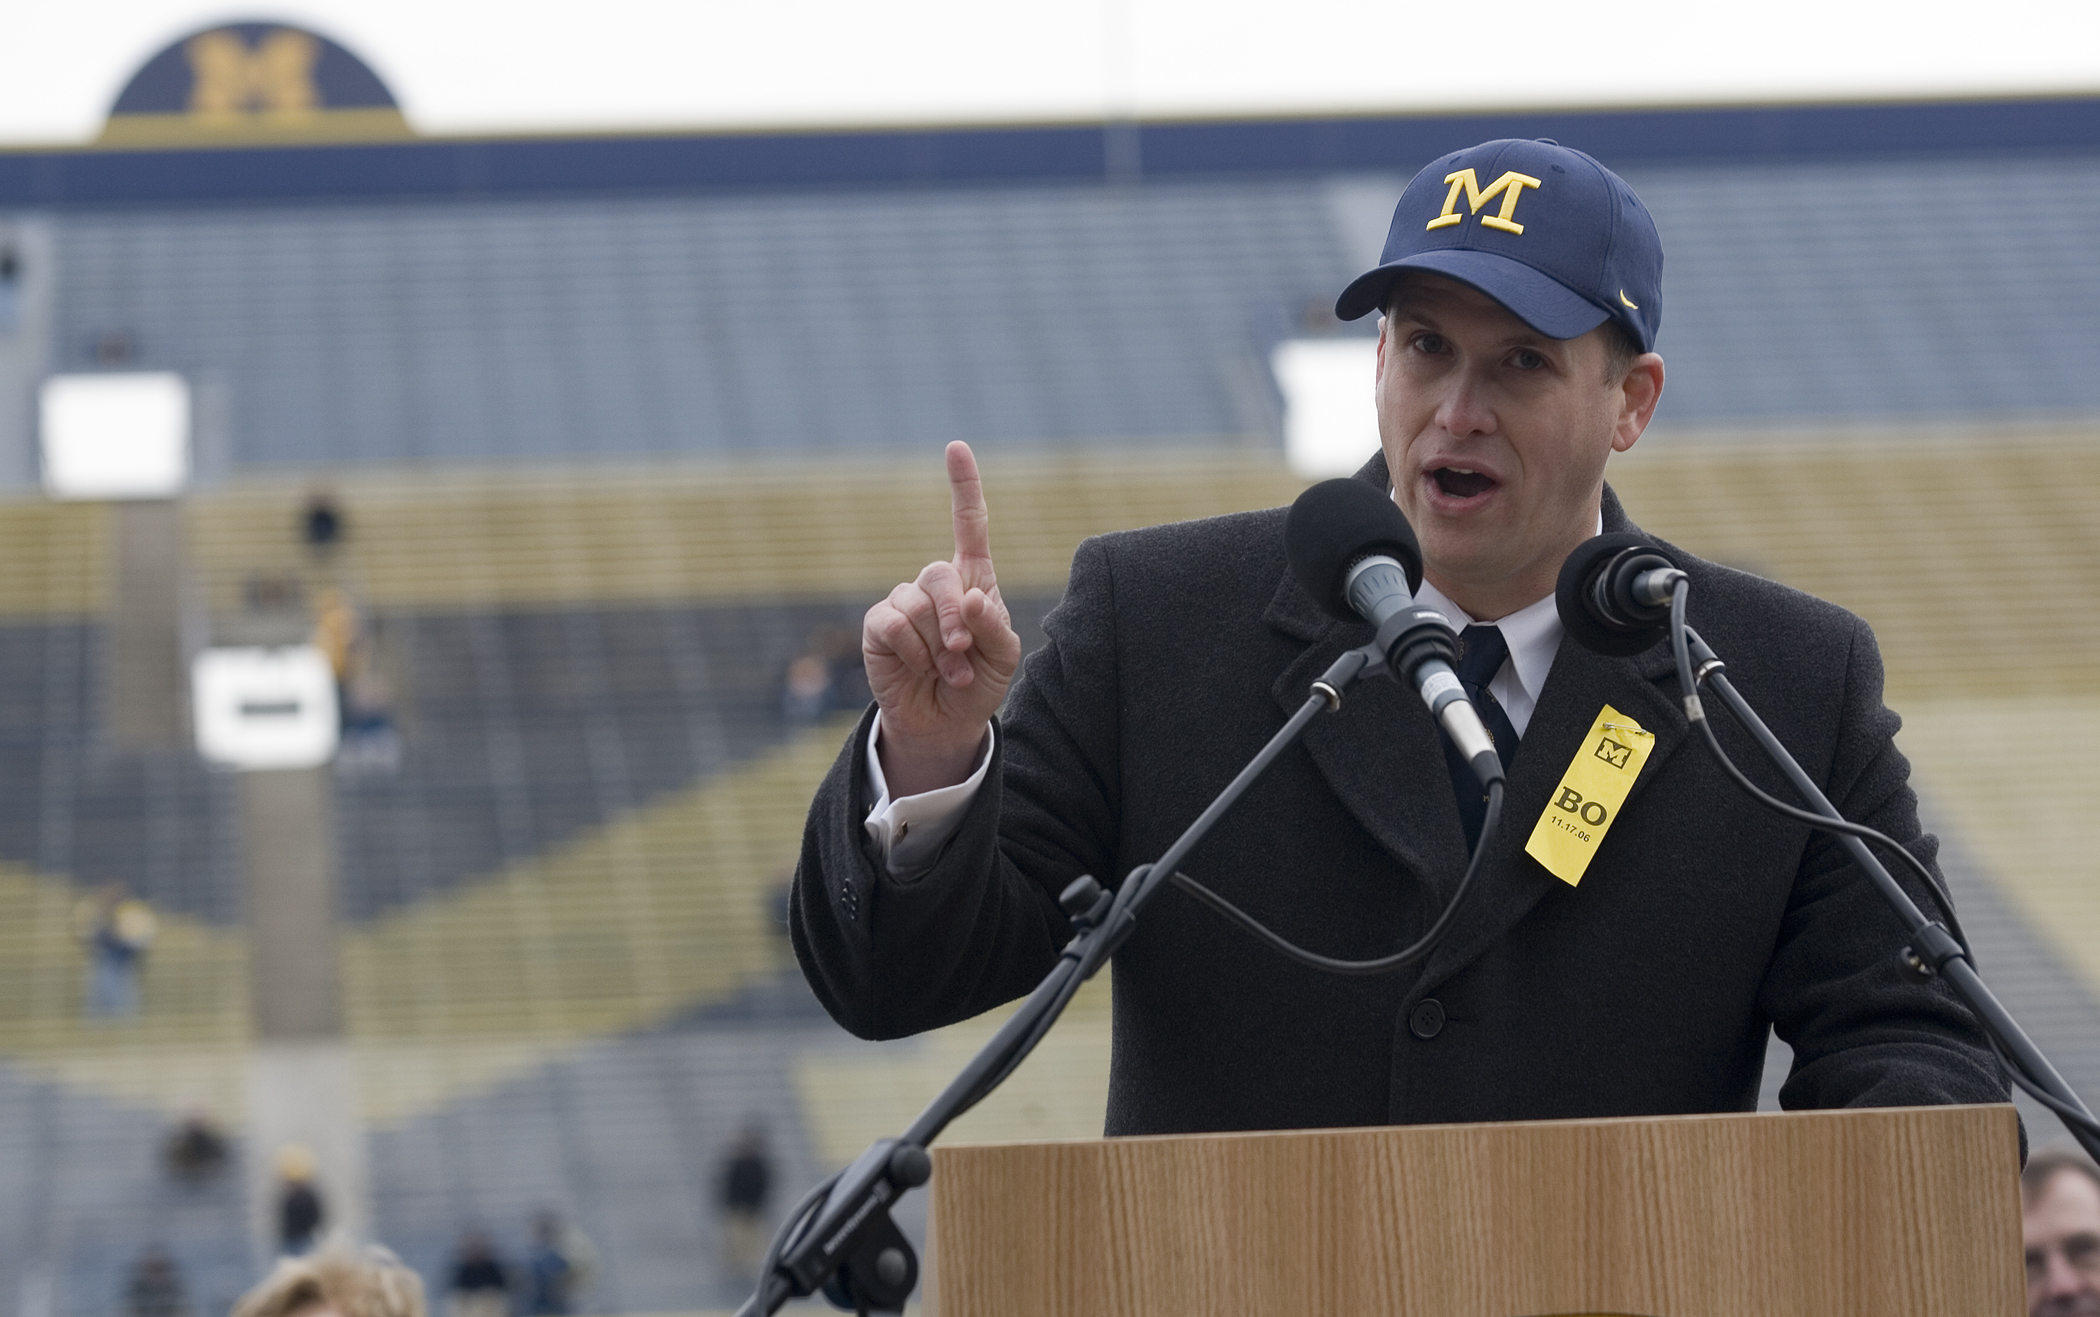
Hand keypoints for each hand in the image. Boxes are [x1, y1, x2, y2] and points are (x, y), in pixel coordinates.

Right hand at [863, 442, 1022, 795]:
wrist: (946, 722)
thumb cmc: (979, 682)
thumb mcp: (1003, 657)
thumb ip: (993, 626)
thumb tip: (969, 597)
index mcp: (972, 580)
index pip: (968, 525)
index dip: (963, 486)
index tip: (956, 447)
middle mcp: (935, 584)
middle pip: (940, 575)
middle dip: (955, 620)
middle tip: (964, 654)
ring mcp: (904, 601)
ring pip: (918, 605)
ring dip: (938, 648)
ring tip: (947, 673)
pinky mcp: (879, 625)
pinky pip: (894, 624)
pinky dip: (914, 653)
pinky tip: (919, 669)